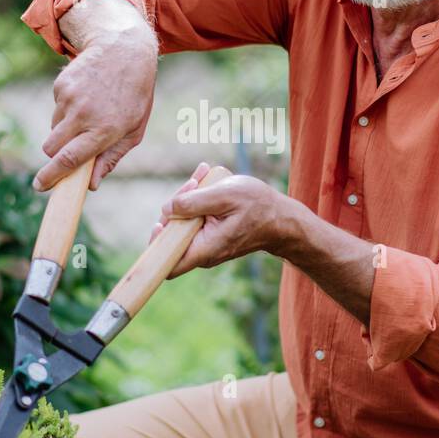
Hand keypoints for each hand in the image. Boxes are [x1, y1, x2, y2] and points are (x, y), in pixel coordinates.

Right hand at [33, 16, 157, 190]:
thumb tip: (91, 185)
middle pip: (52, 148)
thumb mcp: (134, 130)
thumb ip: (111, 158)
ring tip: (90, 113)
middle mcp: (84, 115)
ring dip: (66, 130)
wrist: (124, 50)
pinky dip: (67, 110)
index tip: (40, 186)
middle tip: (69, 150)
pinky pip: (56, 109)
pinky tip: (86, 97)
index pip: (70, 159)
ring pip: (54, 129)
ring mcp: (69, 99)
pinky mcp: (60, 86)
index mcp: (104, 130)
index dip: (52, 176)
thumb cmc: (135, 95)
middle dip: (55, 155)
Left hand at [150, 163, 292, 275]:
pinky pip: (195, 219)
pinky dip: (198, 200)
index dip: (156, 244)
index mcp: (204, 249)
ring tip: (203, 175)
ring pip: (183, 223)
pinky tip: (206, 181)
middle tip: (193, 184)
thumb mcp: (224, 195)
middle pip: (171, 234)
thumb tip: (166, 209)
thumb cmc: (258, 206)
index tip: (161, 222)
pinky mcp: (210, 233)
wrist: (282, 219)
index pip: (167, 263)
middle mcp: (202, 252)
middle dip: (176, 205)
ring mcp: (206, 243)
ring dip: (188, 198)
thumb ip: (192, 202)